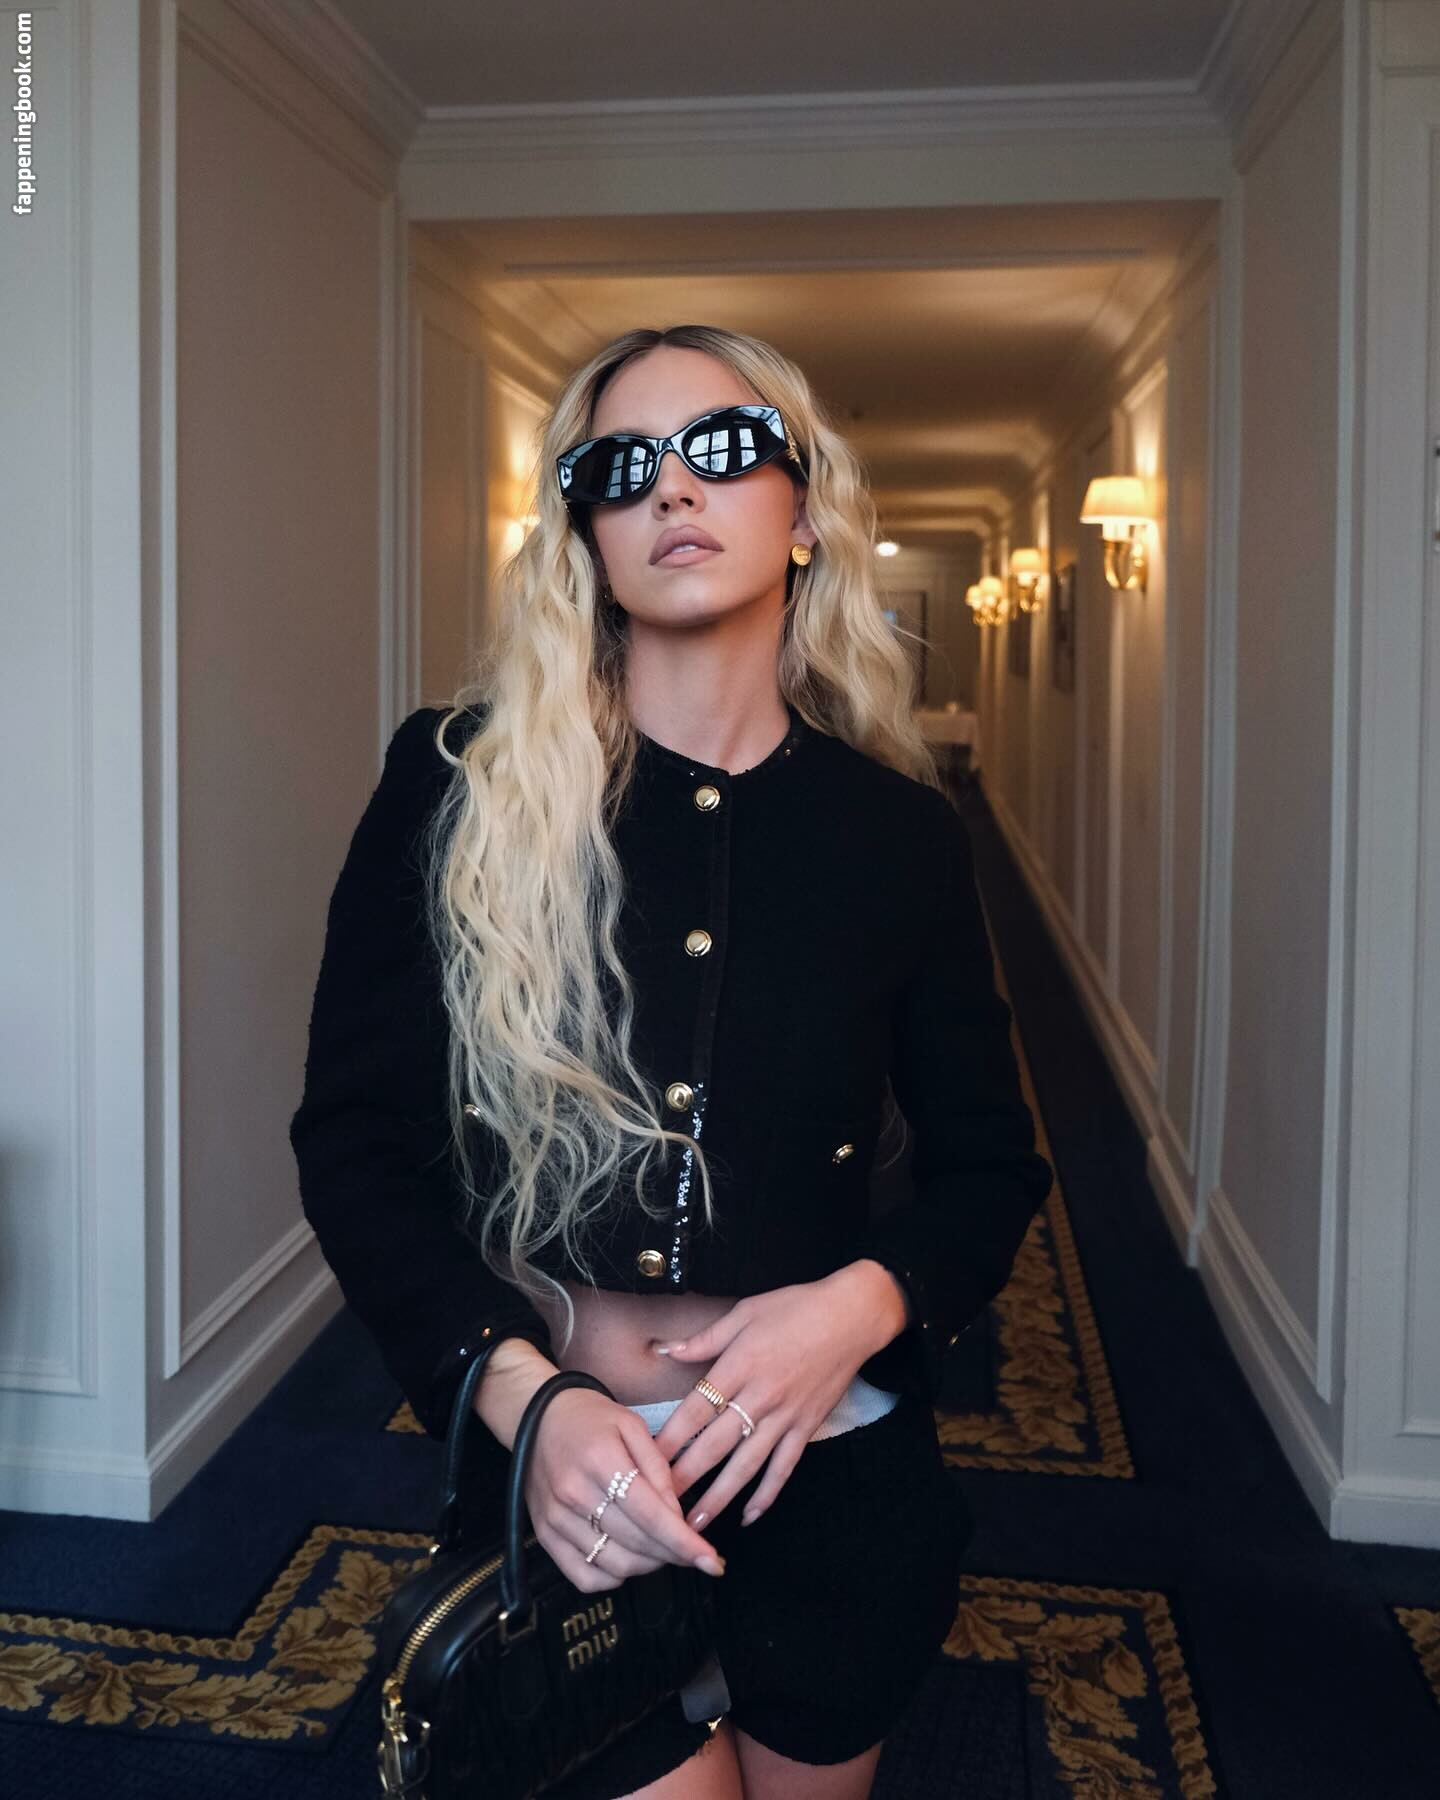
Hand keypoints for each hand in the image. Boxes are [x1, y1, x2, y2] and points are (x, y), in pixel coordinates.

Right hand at [526, 1389, 727, 1592]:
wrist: (537, 1418)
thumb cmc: (591, 1418)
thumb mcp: (632, 1424)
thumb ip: (658, 1468)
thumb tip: (677, 1515)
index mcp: (601, 1460)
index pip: (650, 1515)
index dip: (685, 1543)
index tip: (713, 1562)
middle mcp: (575, 1494)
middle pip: (637, 1544)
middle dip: (674, 1554)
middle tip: (692, 1550)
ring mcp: (556, 1519)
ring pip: (615, 1566)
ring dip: (648, 1565)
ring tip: (661, 1549)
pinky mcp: (545, 1536)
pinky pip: (585, 1577)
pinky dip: (614, 1578)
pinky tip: (628, 1557)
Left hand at [650, 1263, 905, 1531]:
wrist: (852, 1316)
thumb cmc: (796, 1307)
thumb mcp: (745, 1312)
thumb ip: (704, 1338)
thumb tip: (665, 1350)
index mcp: (740, 1365)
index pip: (696, 1409)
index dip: (670, 1437)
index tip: (645, 1460)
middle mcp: (760, 1396)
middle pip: (715, 1444)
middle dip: (685, 1477)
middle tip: (658, 1506)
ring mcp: (786, 1415)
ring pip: (746, 1465)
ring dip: (719, 1497)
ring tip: (693, 1526)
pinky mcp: (807, 1427)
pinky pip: (784, 1467)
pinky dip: (767, 1494)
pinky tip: (749, 1517)